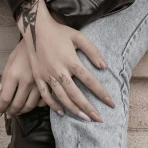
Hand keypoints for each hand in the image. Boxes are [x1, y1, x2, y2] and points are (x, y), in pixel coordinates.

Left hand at [0, 38, 46, 117]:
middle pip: (17, 105)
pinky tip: (32, 104)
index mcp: (14, 74)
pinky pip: (42, 102)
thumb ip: (4, 79)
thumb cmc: (22, 49)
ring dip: (23, 111)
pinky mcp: (49, 83)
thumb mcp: (10, 61)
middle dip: (11, 112)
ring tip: (18, 111)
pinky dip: (36, 106)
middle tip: (8, 114)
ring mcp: (39, 83)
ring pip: (30, 106)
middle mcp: (26, 81)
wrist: (40, 38)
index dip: (1, 108)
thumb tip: (0, 96)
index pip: (5, 98)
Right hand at [17, 0, 115, 122]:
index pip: (89, 80)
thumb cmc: (59, 31)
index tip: (111, 103)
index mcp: (71, 60)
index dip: (101, 93)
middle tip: (99, 119)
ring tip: (85, 119)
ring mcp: (48, 75)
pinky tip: (61, 112)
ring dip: (74, 110)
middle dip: (88, 108)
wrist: (36, 27)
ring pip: (62, 97)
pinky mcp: (38, 77)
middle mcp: (59, 70)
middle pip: (76, 94)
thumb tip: (104, 66)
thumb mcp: (78, 36)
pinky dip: (53, 105)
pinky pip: (46, 95)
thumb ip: (92, 50)